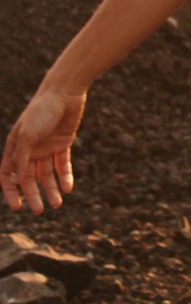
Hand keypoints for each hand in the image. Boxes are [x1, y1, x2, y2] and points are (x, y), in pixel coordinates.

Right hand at [1, 87, 84, 213]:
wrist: (64, 93)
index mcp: (15, 147)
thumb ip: (21, 158)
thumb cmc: (41, 112)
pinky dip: (64, 177)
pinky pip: (62, 165)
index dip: (11, 191)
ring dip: (51, 189)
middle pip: (29, 178)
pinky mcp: (62, 144)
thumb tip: (16, 182)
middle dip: (33, 195)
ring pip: (47, 174)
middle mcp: (29, 149)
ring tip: (57, 203)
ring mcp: (46, 147)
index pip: (8, 174)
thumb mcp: (28, 136)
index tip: (17, 206)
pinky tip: (68, 188)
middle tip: (40, 210)